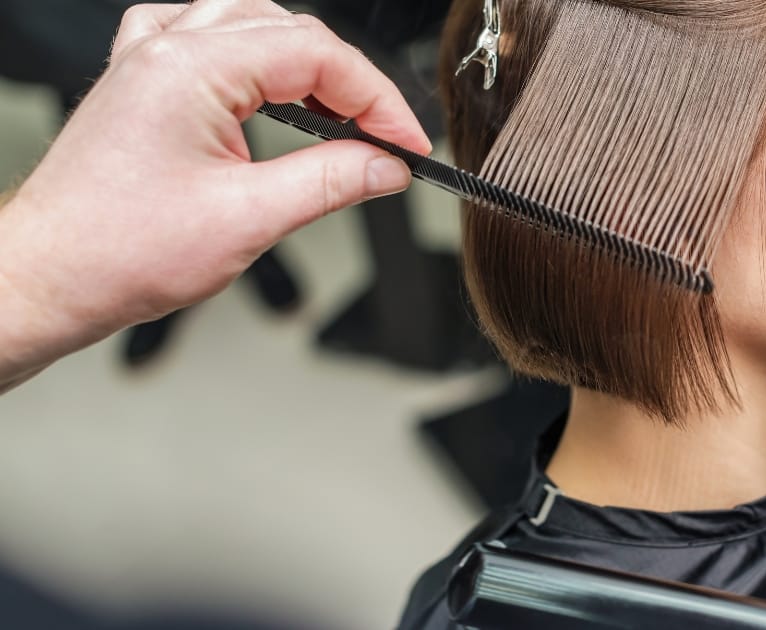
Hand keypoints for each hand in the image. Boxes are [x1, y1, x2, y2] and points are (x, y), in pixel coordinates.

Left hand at [0, 0, 429, 383]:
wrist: (50, 276)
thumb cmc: (119, 251)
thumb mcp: (248, 219)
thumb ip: (332, 182)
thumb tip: (387, 165)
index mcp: (192, 70)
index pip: (317, 57)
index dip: (378, 100)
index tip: (408, 143)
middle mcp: (168, 50)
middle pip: (291, 34)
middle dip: (351, 86)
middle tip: (386, 141)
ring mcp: (150, 60)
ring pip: (252, 24)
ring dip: (306, 66)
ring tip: (341, 114)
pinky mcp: (142, 81)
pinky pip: (204, 35)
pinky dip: (250, 55)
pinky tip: (265, 84)